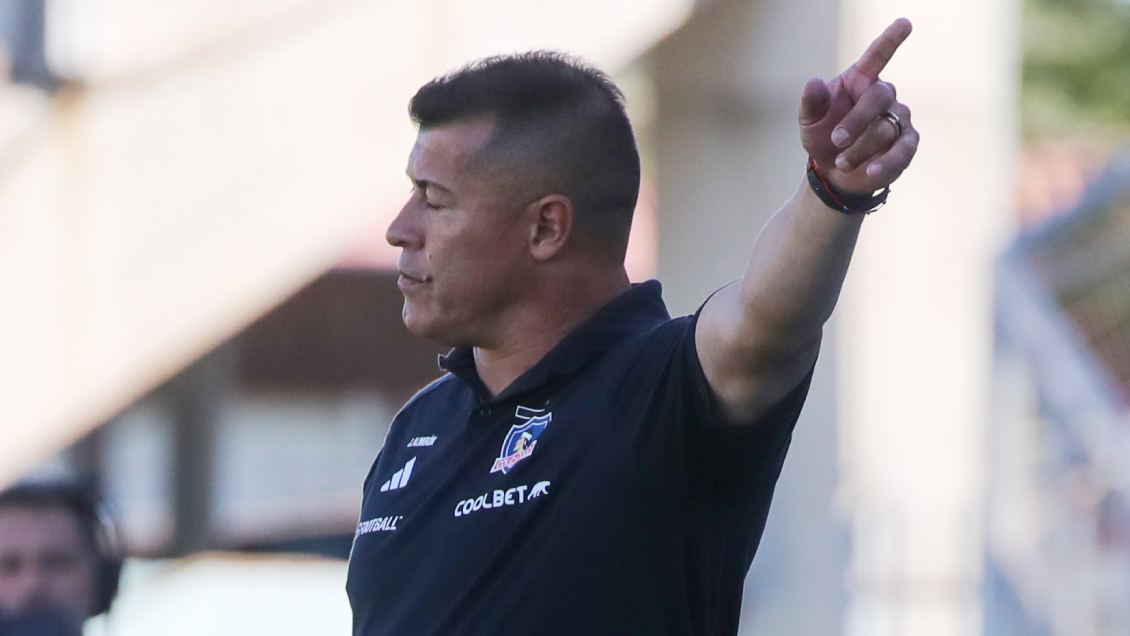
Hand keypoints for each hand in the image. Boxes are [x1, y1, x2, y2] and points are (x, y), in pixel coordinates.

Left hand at [799, 18, 918, 194]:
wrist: (834, 173)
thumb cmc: (823, 137)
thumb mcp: (809, 122)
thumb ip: (811, 103)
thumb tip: (813, 83)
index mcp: (860, 81)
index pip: (877, 55)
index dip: (891, 39)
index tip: (905, 23)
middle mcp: (884, 95)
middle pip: (878, 98)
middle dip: (855, 122)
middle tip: (835, 140)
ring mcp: (899, 118)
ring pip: (885, 129)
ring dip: (860, 149)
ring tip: (841, 162)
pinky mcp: (908, 143)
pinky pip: (901, 150)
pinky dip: (884, 163)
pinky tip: (870, 172)